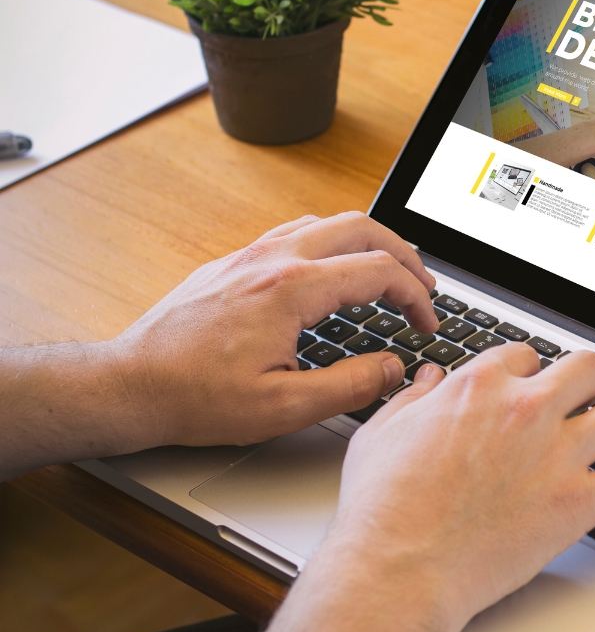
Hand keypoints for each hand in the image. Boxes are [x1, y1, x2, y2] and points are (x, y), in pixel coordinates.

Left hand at [109, 212, 439, 448]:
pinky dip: (333, 243)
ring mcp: (251, 254)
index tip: (426, 324)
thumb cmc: (196, 397)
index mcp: (291, 290)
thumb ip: (349, 386)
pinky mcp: (235, 261)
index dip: (416, 297)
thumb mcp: (283, 408)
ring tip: (389, 273)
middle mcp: (273, 258)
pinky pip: (298, 231)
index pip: (379, 272)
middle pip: (362, 227)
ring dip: (369, 243)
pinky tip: (335, 270)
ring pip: (329, 222)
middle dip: (404, 255)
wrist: (130, 384)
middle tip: (423, 287)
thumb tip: (393, 368)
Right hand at [244, 345, 594, 631]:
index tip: (527, 392)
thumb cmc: (383, 507)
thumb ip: (412, 399)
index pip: (526, 355)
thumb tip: (428, 379)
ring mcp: (558, 452)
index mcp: (480, 386)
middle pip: (588, 367)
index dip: (528, 374)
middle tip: (580, 405)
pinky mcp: (580, 500)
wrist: (400, 567)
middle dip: (586, 384)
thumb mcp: (381, 433)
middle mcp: (526, 409)